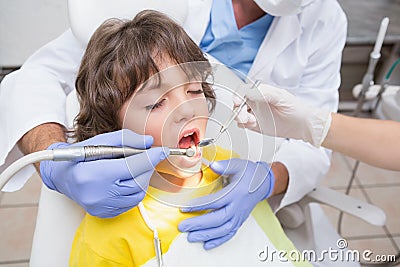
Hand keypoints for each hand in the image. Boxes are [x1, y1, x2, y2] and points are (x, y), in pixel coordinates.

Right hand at [40, 129, 167, 217]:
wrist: (61, 176)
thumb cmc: (80, 156)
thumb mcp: (101, 141)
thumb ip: (126, 139)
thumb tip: (148, 142)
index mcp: (93, 175)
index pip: (131, 167)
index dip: (150, 158)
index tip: (162, 151)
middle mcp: (97, 195)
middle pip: (137, 182)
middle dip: (146, 167)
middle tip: (146, 157)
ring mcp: (101, 207)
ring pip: (137, 194)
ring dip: (142, 178)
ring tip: (134, 167)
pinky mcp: (105, 213)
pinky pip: (131, 203)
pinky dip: (134, 189)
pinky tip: (127, 180)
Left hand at [178, 158, 273, 248]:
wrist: (264, 183)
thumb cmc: (250, 174)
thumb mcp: (238, 165)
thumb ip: (225, 166)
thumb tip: (213, 165)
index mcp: (236, 193)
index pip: (215, 201)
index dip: (199, 205)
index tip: (185, 207)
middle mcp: (237, 207)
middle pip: (217, 219)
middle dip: (199, 224)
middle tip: (183, 226)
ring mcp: (239, 216)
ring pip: (222, 230)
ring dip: (206, 235)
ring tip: (191, 237)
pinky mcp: (239, 221)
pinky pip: (229, 234)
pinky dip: (218, 241)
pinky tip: (207, 245)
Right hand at [234, 83, 331, 146]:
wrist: (302, 125)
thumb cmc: (295, 108)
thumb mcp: (280, 97)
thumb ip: (264, 93)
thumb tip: (249, 92)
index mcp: (260, 92)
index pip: (243, 91)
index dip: (237, 96)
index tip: (237, 102)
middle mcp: (255, 102)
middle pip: (238, 104)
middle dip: (238, 110)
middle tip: (244, 116)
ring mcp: (254, 113)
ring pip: (239, 114)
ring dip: (241, 118)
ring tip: (252, 121)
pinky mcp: (254, 124)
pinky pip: (243, 124)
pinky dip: (244, 125)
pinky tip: (254, 124)